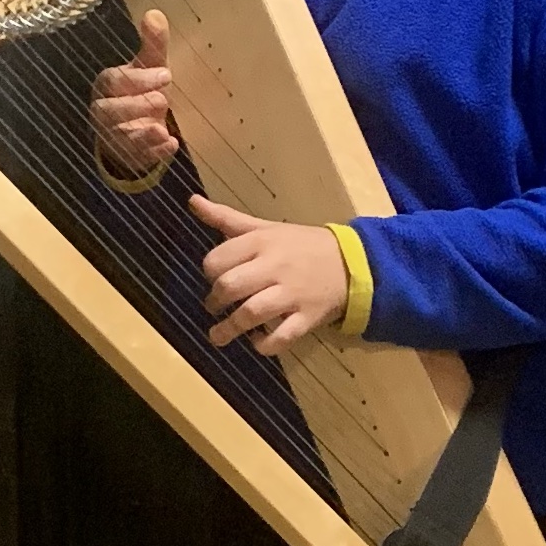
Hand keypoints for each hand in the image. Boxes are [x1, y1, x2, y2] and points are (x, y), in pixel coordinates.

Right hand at [91, 8, 177, 178]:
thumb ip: (153, 43)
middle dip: (135, 106)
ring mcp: (114, 136)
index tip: (166, 74)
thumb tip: (154, 13)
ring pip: (119, 137)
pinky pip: (136, 157)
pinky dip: (153, 153)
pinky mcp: (128, 155)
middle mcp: (105, 112)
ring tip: (162, 130)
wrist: (138, 126)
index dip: (137, 79)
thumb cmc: (142, 90)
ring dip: (141, 135)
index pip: (114, 81)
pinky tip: (171, 145)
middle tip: (162, 100)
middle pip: (109, 111)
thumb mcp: (150, 66)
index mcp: (108, 85)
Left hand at [193, 197, 350, 354]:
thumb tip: (192, 201)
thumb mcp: (265, 227)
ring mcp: (292, 293)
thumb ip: (226, 218)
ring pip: (252, 313)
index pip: (218, 259)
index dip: (209, 272)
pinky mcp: (307, 317)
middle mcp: (275, 266)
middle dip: (214, 301)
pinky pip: (281, 337)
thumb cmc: (300, 245)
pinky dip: (264, 344)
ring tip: (218, 335)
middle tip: (214, 307)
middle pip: (231, 286)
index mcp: (262, 241)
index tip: (214, 278)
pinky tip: (256, 341)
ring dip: (229, 329)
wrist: (352, 262)